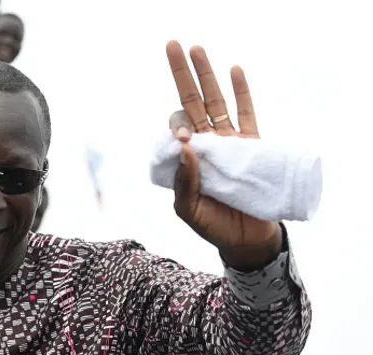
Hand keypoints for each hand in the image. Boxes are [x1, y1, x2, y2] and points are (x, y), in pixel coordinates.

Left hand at [166, 41, 281, 266]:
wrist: (246, 240)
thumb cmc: (213, 226)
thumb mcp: (188, 211)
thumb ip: (183, 183)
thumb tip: (184, 147)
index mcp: (186, 157)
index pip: (175, 128)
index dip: (176, 126)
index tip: (184, 139)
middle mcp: (206, 144)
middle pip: (192, 103)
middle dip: (182, 76)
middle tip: (172, 45)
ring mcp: (229, 142)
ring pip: (216, 102)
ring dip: (207, 75)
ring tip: (197, 49)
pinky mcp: (252, 146)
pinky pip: (246, 114)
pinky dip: (242, 93)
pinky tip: (235, 70)